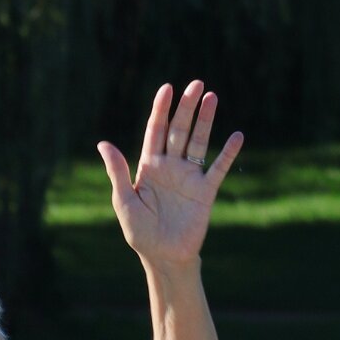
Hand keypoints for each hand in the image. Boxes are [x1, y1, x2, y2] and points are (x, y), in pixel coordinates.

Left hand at [96, 80, 243, 273]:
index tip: (167, 88)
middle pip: (179, 130)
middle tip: (197, 84)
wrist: (162, 255)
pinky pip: (218, 168)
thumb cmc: (139, 231)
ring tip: (212, 97)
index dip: (160, 110)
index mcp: (149, 167)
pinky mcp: (205, 191)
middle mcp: (170, 167)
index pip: (155, 132)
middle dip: (186, 108)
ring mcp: (189, 177)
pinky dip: (228, 153)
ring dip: (205, 121)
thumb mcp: (124, 199)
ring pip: (198, 142)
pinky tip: (236, 136)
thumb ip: (117, 171)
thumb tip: (103, 143)